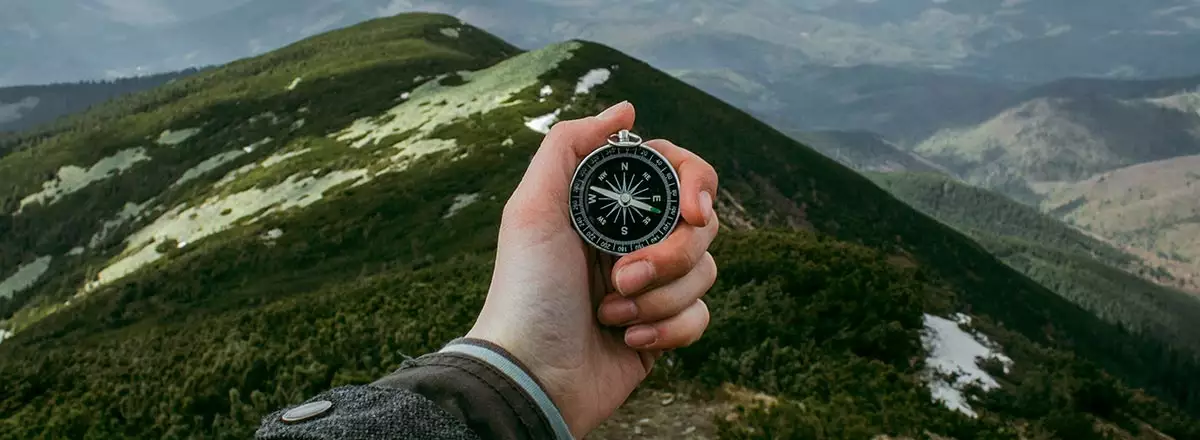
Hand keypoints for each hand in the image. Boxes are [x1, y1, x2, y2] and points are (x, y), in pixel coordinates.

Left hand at [466, 101, 719, 436]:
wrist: (531, 374)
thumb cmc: (526, 291)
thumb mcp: (532, 208)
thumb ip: (571, 145)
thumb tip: (627, 108)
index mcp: (609, 207)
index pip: (678, 174)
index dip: (696, 185)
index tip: (692, 211)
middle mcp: (634, 240)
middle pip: (702, 225)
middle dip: (668, 255)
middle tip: (623, 276)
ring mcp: (652, 285)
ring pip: (706, 271)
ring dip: (659, 297)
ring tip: (611, 313)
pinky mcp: (663, 329)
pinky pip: (701, 316)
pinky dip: (669, 329)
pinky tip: (628, 340)